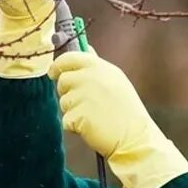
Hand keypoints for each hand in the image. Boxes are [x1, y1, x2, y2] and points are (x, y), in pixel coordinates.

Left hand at [49, 50, 187, 187]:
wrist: (135, 137)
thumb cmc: (125, 111)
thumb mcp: (116, 81)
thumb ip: (97, 67)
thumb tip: (85, 50)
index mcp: (100, 67)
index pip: (69, 58)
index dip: (58, 65)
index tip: (53, 73)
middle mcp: (91, 78)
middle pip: (63, 81)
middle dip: (67, 92)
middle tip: (83, 104)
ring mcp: (84, 96)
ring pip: (63, 102)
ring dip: (73, 111)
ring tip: (94, 117)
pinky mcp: (79, 115)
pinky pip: (66, 120)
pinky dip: (74, 126)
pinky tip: (91, 127)